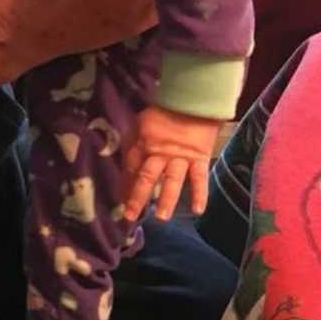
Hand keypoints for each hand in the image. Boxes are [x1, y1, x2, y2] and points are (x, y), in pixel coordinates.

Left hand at [122, 105, 219, 221]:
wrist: (191, 101)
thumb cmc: (163, 113)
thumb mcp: (140, 124)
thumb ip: (133, 144)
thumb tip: (127, 167)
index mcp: (143, 143)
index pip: (131, 168)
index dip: (125, 185)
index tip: (121, 202)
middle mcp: (159, 153)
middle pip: (146, 178)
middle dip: (137, 198)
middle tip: (131, 216)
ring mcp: (180, 157)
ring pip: (171, 181)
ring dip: (166, 200)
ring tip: (162, 218)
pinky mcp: (199, 158)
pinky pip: (199, 178)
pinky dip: (199, 194)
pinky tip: (197, 210)